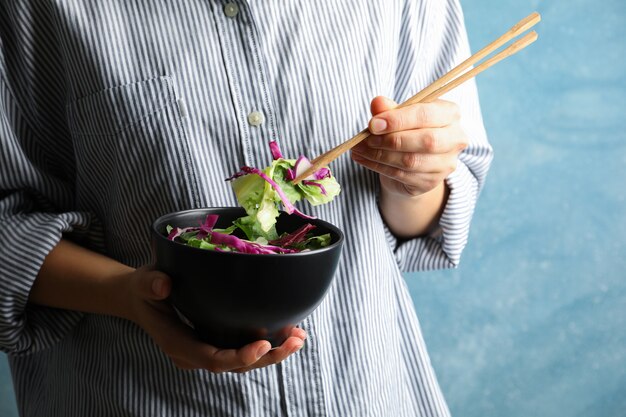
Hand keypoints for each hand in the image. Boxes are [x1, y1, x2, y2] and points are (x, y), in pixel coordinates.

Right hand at [123, 266, 305, 372]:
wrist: (142, 298)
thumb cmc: (145, 289)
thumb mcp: (144, 282)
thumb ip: (151, 283)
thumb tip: (164, 285)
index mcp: (179, 344)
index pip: (213, 359)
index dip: (240, 357)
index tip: (264, 344)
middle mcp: (196, 354)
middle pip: (236, 365)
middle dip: (268, 357)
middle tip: (295, 340)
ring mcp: (209, 349)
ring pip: (244, 361)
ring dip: (274, 352)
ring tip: (300, 337)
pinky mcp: (218, 341)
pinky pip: (244, 349)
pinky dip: (269, 343)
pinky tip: (290, 331)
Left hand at [351, 96, 467, 197]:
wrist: (413, 162)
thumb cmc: (408, 130)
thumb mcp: (398, 115)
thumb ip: (389, 108)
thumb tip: (378, 103)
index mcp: (450, 113)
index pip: (426, 114)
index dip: (398, 119)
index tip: (373, 124)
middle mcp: (455, 138)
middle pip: (426, 141)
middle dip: (391, 139)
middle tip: (367, 139)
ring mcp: (446, 164)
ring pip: (411, 161)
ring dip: (380, 155)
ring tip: (359, 149)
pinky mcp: (431, 182)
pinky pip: (402, 175)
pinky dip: (378, 166)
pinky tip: (364, 159)